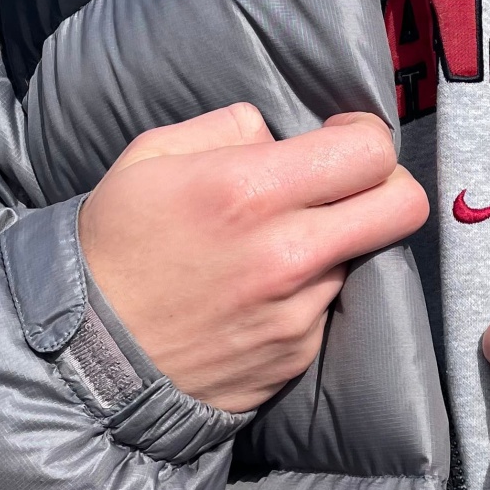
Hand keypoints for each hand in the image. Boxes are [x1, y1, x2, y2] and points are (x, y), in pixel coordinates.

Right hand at [79, 105, 428, 412]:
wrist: (84, 360)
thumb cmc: (113, 248)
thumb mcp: (149, 158)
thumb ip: (227, 129)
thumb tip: (280, 136)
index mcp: (250, 191)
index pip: (370, 151)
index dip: (366, 137)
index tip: (342, 140)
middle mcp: (288, 253)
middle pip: (405, 206)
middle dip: (389, 185)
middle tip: (352, 186)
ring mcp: (299, 310)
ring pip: (362, 256)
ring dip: (333, 243)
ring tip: (272, 248)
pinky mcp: (299, 352)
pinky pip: (327, 303)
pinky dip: (306, 291)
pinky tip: (257, 293)